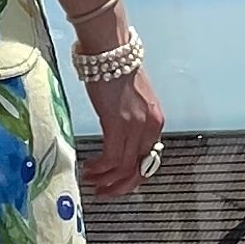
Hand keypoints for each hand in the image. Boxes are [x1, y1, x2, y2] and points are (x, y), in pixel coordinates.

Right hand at [77, 56, 165, 202]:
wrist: (109, 51)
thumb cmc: (116, 70)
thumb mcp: (131, 101)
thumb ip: (130, 121)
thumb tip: (118, 137)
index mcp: (156, 121)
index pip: (148, 160)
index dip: (132, 177)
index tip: (116, 183)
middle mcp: (150, 126)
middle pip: (139, 169)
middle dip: (120, 186)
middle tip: (103, 192)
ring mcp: (135, 126)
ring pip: (124, 167)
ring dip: (106, 179)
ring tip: (91, 181)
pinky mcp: (117, 124)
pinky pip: (112, 157)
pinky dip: (100, 168)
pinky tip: (89, 168)